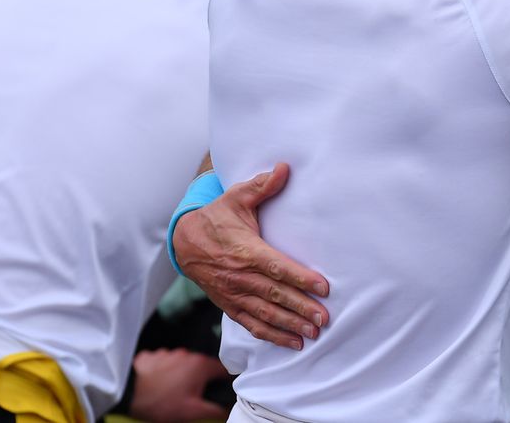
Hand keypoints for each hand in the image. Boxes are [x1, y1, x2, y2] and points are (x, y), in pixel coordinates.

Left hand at [128, 349, 228, 422]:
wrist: (129, 396)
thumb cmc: (161, 403)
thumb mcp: (193, 412)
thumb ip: (216, 409)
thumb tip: (227, 409)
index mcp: (200, 365)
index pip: (222, 369)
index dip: (223, 380)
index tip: (220, 388)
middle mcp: (186, 354)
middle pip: (201, 366)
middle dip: (199, 379)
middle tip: (191, 395)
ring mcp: (168, 353)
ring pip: (181, 364)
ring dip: (180, 374)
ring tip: (171, 391)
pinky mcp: (152, 356)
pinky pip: (163, 363)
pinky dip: (163, 371)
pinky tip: (158, 383)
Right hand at [172, 163, 328, 349]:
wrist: (184, 241)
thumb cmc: (217, 217)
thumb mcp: (237, 197)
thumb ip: (262, 185)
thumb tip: (284, 168)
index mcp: (245, 251)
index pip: (277, 267)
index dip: (300, 277)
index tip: (323, 286)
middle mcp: (239, 276)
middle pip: (275, 295)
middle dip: (301, 307)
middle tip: (325, 317)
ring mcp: (234, 294)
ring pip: (265, 313)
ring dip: (290, 324)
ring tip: (314, 332)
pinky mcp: (230, 305)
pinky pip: (252, 324)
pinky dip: (272, 335)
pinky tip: (293, 342)